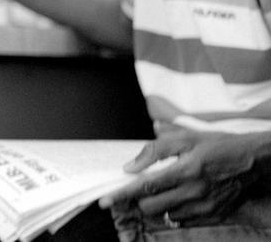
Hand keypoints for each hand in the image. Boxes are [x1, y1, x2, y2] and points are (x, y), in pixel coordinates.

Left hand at [99, 126, 270, 223]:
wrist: (253, 160)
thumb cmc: (217, 145)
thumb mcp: (185, 138)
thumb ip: (154, 150)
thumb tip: (130, 166)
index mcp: (186, 169)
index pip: (145, 186)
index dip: (122, 194)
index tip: (105, 201)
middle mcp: (196, 191)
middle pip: (151, 206)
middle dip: (139, 199)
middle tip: (140, 188)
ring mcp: (206, 206)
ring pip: (166, 215)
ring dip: (159, 204)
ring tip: (168, 189)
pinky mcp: (215, 215)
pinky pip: (184, 220)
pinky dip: (176, 210)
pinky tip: (181, 196)